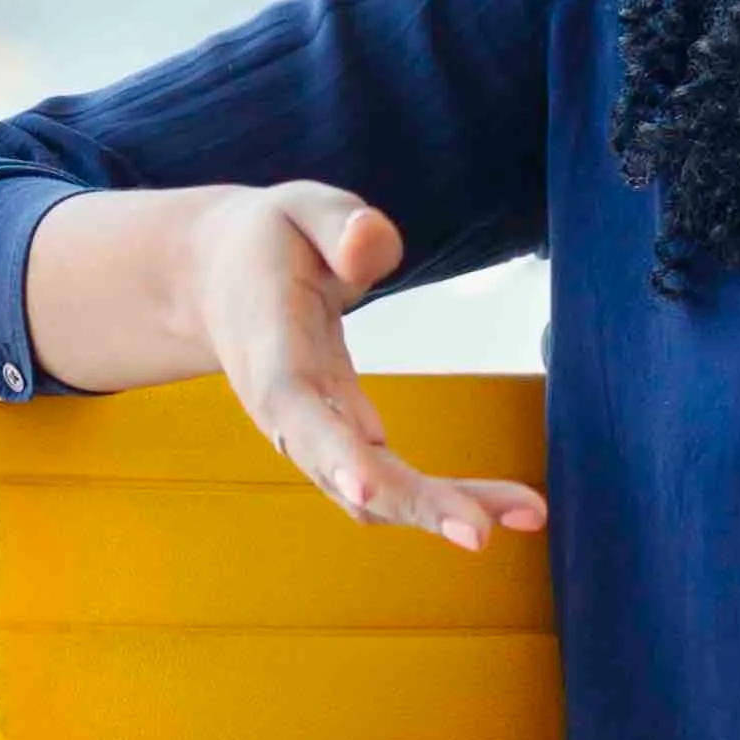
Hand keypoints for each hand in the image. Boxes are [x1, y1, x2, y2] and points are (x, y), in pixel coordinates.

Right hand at [191, 181, 548, 553]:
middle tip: (481, 531)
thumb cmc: (268, 241)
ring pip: (372, 494)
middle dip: (411, 504)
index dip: (330, 450)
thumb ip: (338, 224)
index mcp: (274, 351)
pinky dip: (438, 499)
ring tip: (524, 510)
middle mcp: (289, 411)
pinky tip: (500, 503)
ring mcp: (312, 436)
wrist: (215, 281)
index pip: (297, 408)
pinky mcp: (339, 442)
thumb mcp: (299, 208)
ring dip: (438, 511)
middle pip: (344, 473)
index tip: (364, 484)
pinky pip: (387, 484)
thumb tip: (371, 247)